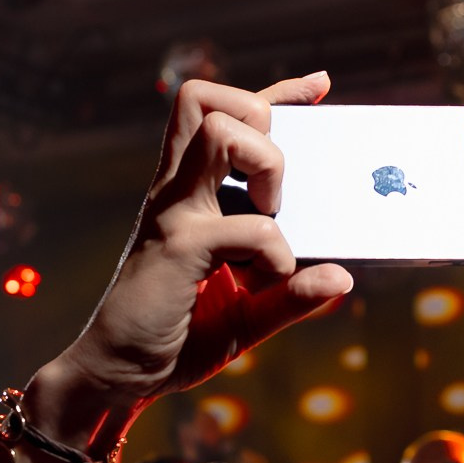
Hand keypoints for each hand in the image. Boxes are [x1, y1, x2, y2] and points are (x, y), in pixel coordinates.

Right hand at [38, 74, 352, 441]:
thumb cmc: (176, 338)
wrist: (120, 376)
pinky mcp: (178, 248)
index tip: (319, 86)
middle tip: (272, 189)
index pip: (224, 120)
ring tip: (270, 217)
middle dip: (261, 120)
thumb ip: (292, 294)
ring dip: (266, 165)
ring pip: (220, 135)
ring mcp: (173, 215)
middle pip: (206, 102)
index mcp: (188, 198)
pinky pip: (250, 228)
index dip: (276, 94)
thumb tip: (343, 276)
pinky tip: (262, 285)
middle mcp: (176, 195)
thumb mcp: (248, 317)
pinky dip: (276, 256)